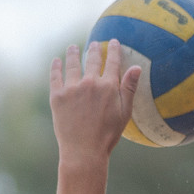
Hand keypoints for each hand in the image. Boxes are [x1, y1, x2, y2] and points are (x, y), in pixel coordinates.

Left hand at [50, 40, 141, 170]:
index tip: (113, 42)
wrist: (84, 151)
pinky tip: (57, 61)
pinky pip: (55, 76)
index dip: (113, 50)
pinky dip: (56, 67)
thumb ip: (130, 89)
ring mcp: (72, 88)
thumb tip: (137, 67)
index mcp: (108, 87)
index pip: (112, 62)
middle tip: (93, 44)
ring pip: (72, 64)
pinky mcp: (57, 96)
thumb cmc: (107, 136)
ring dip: (72, 53)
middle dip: (94, 49)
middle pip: (92, 60)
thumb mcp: (124, 113)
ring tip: (72, 48)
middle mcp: (90, 83)